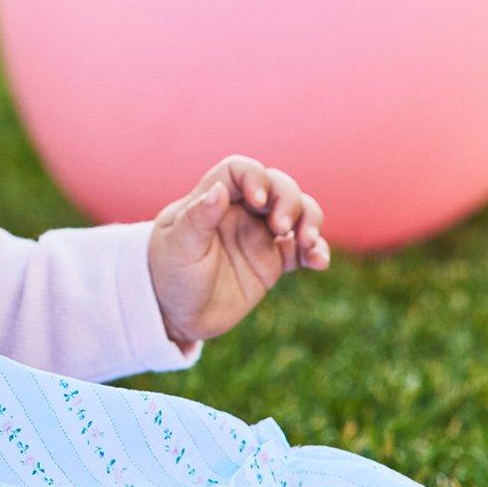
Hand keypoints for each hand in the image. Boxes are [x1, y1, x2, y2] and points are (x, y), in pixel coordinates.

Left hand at [146, 155, 330, 347]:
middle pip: (277, 186)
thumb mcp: (177, 248)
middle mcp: (239, 212)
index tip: (257, 201)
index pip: (239, 170)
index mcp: (212, 199)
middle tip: (281, 227)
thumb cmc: (168, 275)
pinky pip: (303, 250)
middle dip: (288, 200)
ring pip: (297, 212)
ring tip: (307, 242)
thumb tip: (220, 189)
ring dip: (310, 220)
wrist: (176, 315)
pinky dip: (316, 251)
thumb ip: (198, 218)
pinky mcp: (273, 262)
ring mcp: (259, 236)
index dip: (254, 177)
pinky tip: (319, 262)